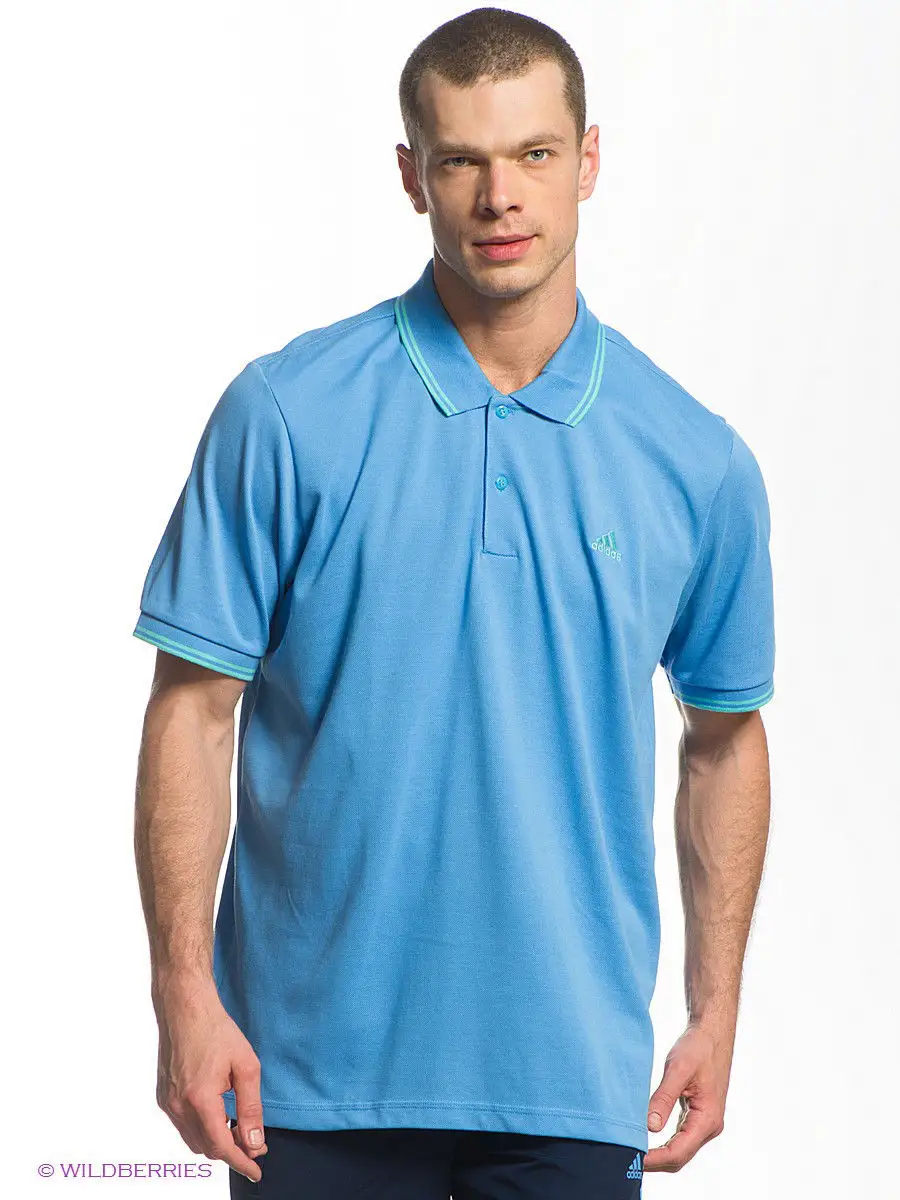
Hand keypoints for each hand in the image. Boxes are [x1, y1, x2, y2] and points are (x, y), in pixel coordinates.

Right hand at [154, 976, 268, 1182]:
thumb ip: (250, 1108)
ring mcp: (167, 1103)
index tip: (257, 1170)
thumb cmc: (217, 1031)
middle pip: (206, 1148)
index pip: (221, 1147)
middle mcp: (178, 1106)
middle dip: (231, 1151)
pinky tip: (218, 1115)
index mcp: (200, 1100)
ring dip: (215, 1141)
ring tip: (238, 1128)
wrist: (186, 1008)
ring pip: (193, 1140)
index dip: (241, 1162)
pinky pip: (183, 1125)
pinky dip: (201, 1129)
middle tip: (254, 1143)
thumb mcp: (246, 1066)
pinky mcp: (163, 1096)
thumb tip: (255, 1142)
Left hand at [643, 1022, 732, 1171]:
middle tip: (626, 1159)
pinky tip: (646, 1139)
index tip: (632, 1159)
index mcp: (707, 1119)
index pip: (678, 1152)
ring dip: (659, 1155)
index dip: (654, 1159)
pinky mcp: (698, 1115)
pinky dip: (664, 1144)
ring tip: (632, 1152)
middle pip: (680, 1156)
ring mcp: (705, 1122)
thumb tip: (650, 1126)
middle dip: (655, 1161)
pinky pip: (681, 1138)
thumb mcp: (677, 1069)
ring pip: (680, 1150)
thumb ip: (664, 1098)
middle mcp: (709, 1126)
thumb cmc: (698, 1048)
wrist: (712, 1034)